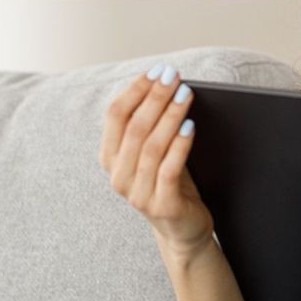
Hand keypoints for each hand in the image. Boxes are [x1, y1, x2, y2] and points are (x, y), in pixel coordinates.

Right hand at [100, 64, 213, 261]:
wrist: (183, 229)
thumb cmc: (170, 182)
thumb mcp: (153, 152)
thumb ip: (150, 125)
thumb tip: (165, 82)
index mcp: (110, 158)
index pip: (115, 116)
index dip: (136, 90)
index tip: (156, 71)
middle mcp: (119, 176)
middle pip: (134, 127)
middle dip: (155, 97)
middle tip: (174, 76)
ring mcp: (138, 193)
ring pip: (152, 146)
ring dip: (170, 116)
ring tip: (186, 94)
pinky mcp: (162, 206)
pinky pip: (169, 169)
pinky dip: (180, 145)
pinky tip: (191, 126)